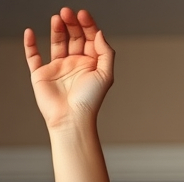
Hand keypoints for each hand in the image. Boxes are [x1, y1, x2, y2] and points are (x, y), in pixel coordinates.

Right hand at [24, 8, 113, 130]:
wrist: (71, 119)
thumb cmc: (89, 102)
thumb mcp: (105, 75)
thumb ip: (106, 52)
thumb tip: (99, 32)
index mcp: (90, 64)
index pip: (89, 38)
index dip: (87, 25)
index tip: (82, 14)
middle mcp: (74, 65)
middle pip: (73, 37)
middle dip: (71, 23)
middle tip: (67, 13)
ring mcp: (57, 69)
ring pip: (56, 43)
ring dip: (57, 29)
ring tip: (57, 19)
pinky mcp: (42, 75)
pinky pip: (33, 56)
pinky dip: (30, 44)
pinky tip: (30, 33)